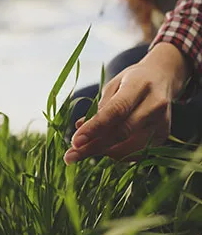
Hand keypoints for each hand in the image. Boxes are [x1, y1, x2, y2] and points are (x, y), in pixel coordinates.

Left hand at [64, 43, 188, 164]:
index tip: (74, 142)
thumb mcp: (113, 85)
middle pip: (121, 133)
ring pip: (130, 148)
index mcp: (139, 86)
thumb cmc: (132, 80)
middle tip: (70, 156)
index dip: (94, 128)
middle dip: (93, 147)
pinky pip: (137, 152)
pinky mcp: (164, 135)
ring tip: (84, 151)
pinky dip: (118, 153)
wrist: (162, 78)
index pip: (115, 111)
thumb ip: (100, 108)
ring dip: (104, 152)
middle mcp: (155, 105)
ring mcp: (162, 122)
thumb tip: (80, 129)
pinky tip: (104, 148)